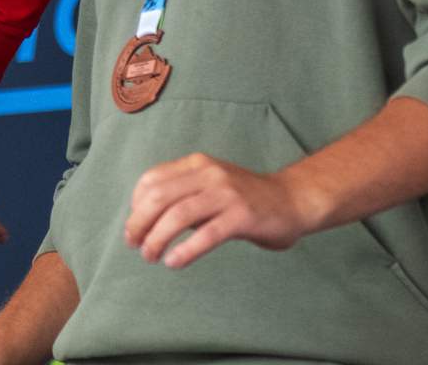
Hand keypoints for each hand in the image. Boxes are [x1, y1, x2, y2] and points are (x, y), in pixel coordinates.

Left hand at [124, 153, 324, 267]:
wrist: (293, 200)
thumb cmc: (245, 199)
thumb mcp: (210, 187)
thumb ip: (182, 195)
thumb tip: (145, 220)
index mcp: (197, 164)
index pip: (152, 180)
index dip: (135, 205)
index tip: (134, 228)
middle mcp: (209, 174)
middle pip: (159, 197)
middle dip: (139, 223)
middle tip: (135, 246)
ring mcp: (226, 193)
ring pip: (178, 215)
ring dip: (157, 239)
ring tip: (151, 256)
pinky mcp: (242, 216)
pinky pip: (206, 235)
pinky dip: (185, 250)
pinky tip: (174, 262)